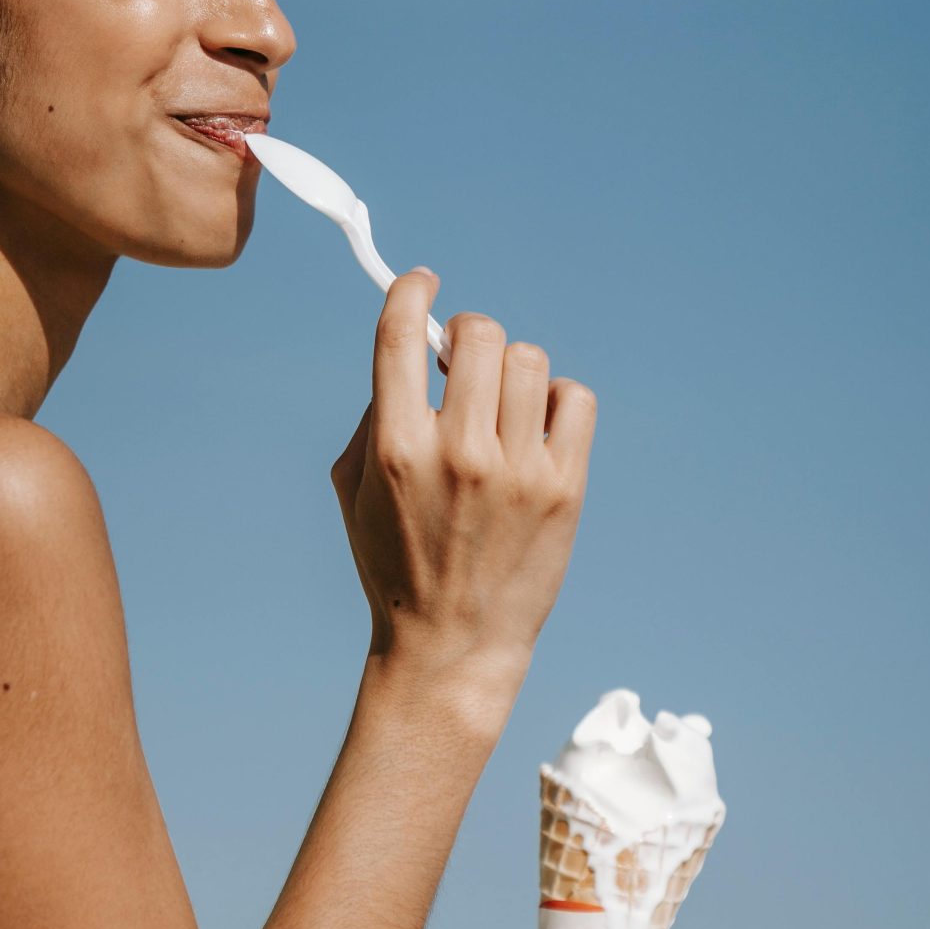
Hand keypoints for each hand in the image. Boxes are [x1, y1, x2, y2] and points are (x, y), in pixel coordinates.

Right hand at [331, 277, 594, 728]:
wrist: (451, 646)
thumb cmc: (395, 563)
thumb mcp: (354, 491)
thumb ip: (375, 416)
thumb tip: (416, 352)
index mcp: (396, 449)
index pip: (401, 334)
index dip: (413, 291)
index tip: (423, 282)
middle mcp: (458, 453)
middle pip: (479, 334)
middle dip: (469, 338)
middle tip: (465, 368)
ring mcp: (518, 470)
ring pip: (530, 360)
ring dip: (512, 371)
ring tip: (502, 407)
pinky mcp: (565, 488)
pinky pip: (575, 399)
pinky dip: (557, 400)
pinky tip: (539, 428)